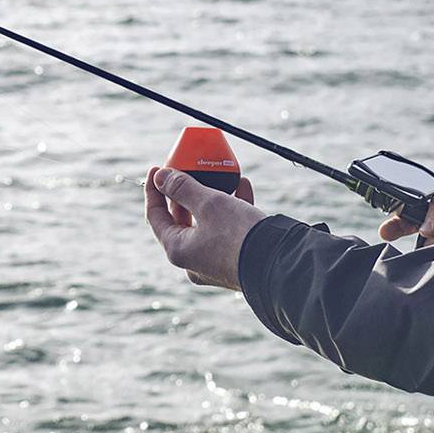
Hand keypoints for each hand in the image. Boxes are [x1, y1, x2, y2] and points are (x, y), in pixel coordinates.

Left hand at [144, 167, 266, 291]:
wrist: (280, 263)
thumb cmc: (239, 235)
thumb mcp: (209, 203)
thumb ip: (182, 188)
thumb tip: (160, 177)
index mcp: (178, 250)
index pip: (156, 217)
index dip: (154, 190)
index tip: (156, 169)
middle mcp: (193, 260)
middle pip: (181, 219)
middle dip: (186, 192)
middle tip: (186, 169)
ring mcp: (214, 262)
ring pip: (206, 223)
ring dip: (212, 197)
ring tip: (219, 174)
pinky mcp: (235, 259)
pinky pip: (227, 230)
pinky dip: (232, 208)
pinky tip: (243, 187)